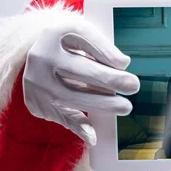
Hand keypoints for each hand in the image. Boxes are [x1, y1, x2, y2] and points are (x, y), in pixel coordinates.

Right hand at [23, 20, 139, 145]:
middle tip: (134, 85)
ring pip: (72, 96)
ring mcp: (36, 82)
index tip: (124, 63)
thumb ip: (102, 47)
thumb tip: (122, 65)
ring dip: (102, 104)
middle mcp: (41, 57)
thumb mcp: (83, 35)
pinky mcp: (37, 103)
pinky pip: (62, 118)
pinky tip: (93, 137)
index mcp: (55, 34)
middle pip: (78, 70)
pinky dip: (79, 127)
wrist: (36, 56)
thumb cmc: (70, 45)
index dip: (106, 53)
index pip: (84, 40)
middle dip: (108, 79)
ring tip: (125, 107)